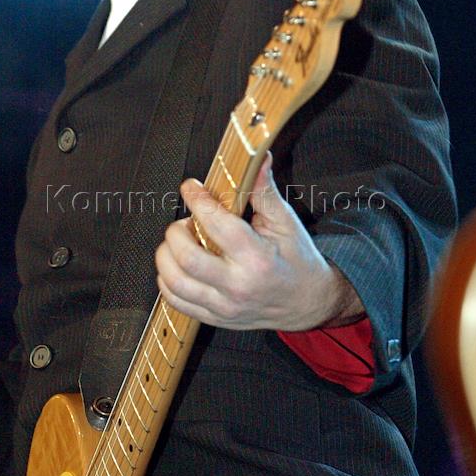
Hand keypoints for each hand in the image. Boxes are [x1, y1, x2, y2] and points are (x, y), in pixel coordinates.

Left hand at [155, 155, 363, 330]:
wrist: (308, 302)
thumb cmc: (297, 261)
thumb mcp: (287, 222)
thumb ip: (265, 191)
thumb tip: (259, 158)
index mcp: (258, 259)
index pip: (215, 224)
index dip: (197, 199)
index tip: (191, 188)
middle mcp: (239, 286)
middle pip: (186, 257)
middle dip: (176, 231)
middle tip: (186, 222)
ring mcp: (225, 306)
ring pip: (174, 281)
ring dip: (167, 255)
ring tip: (182, 243)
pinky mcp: (216, 317)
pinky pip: (176, 301)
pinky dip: (167, 280)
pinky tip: (178, 265)